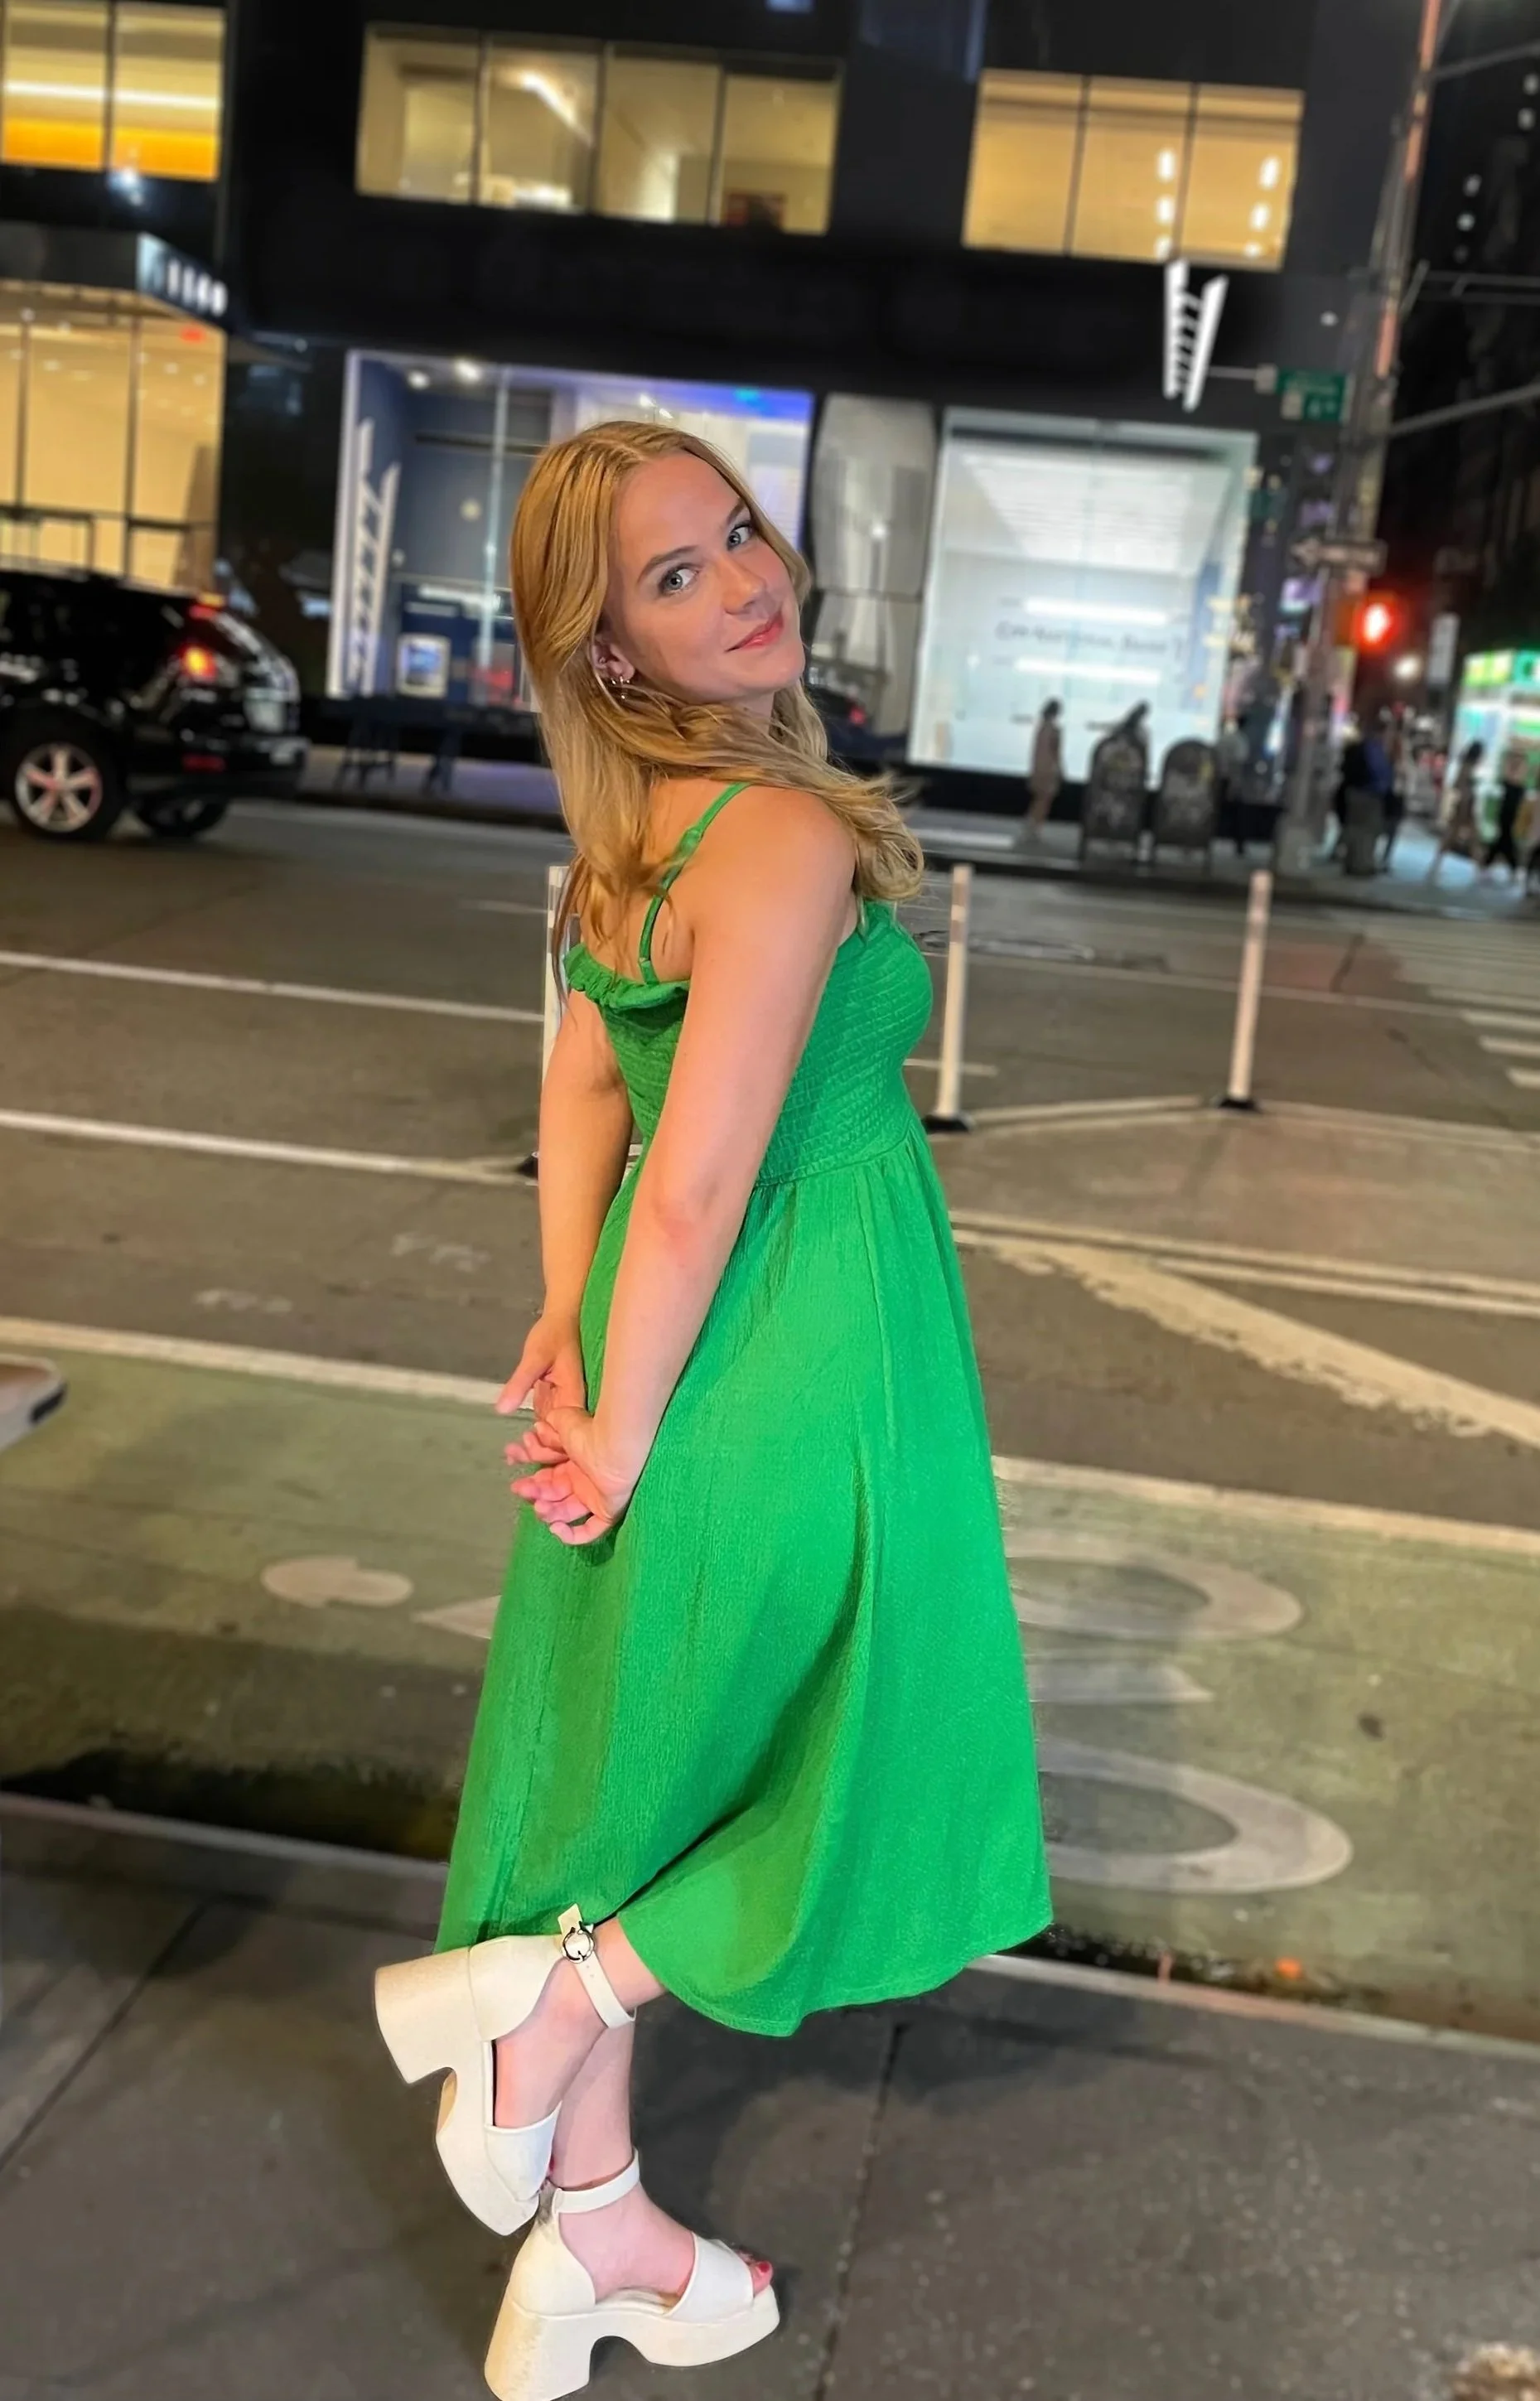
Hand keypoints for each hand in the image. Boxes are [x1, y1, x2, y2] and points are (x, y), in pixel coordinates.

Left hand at [496, 1309, 586, 1463]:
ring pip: (556, 1442)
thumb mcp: (535, 1356)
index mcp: (576, 1398)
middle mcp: (576, 1409)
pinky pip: (547, 1431)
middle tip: (514, 1453)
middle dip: (541, 1456)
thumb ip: (520, 1382)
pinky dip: (533, 1442)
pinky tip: (514, 1450)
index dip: (550, 1445)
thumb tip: (502, 1409)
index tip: (528, 1440)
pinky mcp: (556, 1406)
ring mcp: (566, 1409)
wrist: (562, 1320)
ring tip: (512, 1454)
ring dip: (535, 1452)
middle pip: (566, 1446)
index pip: (570, 1435)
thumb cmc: (553, 1334)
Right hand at [508, 1407, 642, 1546]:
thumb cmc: (588, 1432)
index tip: (514, 1471)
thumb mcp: (562, 1424)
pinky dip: (571, 1535)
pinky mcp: (607, 1511)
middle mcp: (584, 1479)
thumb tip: (537, 1430)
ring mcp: (595, 1496)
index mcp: (575, 1461)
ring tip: (539, 1506)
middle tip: (519, 1489)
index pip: (549, 1475)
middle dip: (534, 1492)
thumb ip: (548, 1430)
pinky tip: (555, 1528)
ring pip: (566, 1512)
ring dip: (548, 1512)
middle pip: (554, 1494)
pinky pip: (590, 1531)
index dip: (532, 1477)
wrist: (613, 1443)